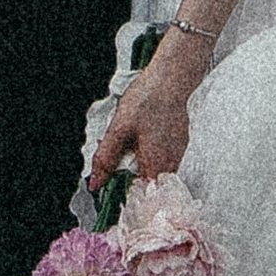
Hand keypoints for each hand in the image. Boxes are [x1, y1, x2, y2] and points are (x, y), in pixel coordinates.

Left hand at [93, 44, 201, 181]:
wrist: (173, 77)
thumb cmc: (149, 100)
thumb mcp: (119, 129)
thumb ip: (106, 159)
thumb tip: (94, 184)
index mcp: (156, 168)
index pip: (138, 199)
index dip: (122, 194)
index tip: (110, 183)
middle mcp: (172, 167)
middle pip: (145, 184)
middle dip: (127, 174)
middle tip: (117, 152)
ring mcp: (179, 156)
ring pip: (152, 170)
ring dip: (137, 161)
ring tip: (130, 138)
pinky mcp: (180, 145)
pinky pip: (161, 157)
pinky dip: (149, 150)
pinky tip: (143, 133)